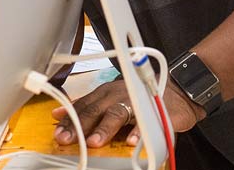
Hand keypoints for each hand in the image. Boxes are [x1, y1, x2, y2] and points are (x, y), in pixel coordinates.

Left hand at [51, 79, 204, 147]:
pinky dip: (137, 132)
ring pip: (116, 114)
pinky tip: (131, 142)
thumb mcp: (111, 99)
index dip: (68, 119)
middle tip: (67, 139)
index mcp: (104, 93)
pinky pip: (144, 122)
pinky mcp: (154, 111)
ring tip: (94, 142)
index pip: (82, 106)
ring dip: (104, 129)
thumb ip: (88, 107)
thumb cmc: (140, 98)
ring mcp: (135, 101)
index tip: (57, 131)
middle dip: (79, 126)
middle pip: (94, 110)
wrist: (176, 92)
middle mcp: (116, 94)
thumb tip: (59, 114)